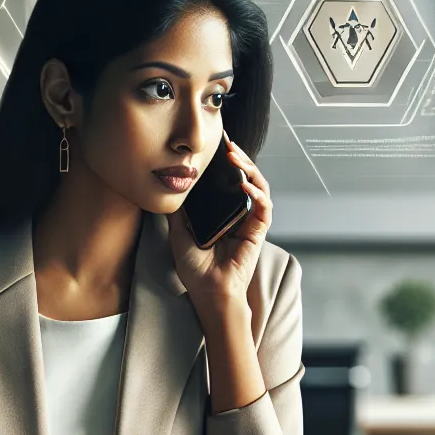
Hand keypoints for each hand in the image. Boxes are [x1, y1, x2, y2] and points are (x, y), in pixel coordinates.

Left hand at [167, 131, 271, 312]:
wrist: (207, 290)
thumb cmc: (195, 269)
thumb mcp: (179, 233)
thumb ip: (178, 212)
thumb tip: (171, 189)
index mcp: (223, 213)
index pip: (228, 182)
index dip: (226, 164)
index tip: (218, 146)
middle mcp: (238, 215)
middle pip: (246, 178)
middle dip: (240, 159)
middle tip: (229, 144)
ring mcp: (250, 222)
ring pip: (259, 187)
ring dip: (250, 170)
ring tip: (236, 158)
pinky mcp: (258, 232)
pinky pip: (264, 208)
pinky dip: (257, 194)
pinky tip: (245, 185)